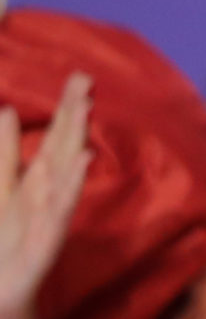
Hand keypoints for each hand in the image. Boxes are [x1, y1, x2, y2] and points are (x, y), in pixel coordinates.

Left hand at [0, 75, 92, 318]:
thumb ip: (4, 156)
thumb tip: (7, 112)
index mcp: (29, 186)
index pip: (50, 140)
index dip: (63, 110)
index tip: (79, 77)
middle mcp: (41, 197)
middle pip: (59, 147)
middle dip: (71, 113)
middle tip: (84, 78)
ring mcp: (44, 218)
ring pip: (61, 171)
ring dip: (73, 139)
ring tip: (82, 108)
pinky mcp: (43, 242)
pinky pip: (58, 209)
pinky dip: (70, 185)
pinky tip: (79, 161)